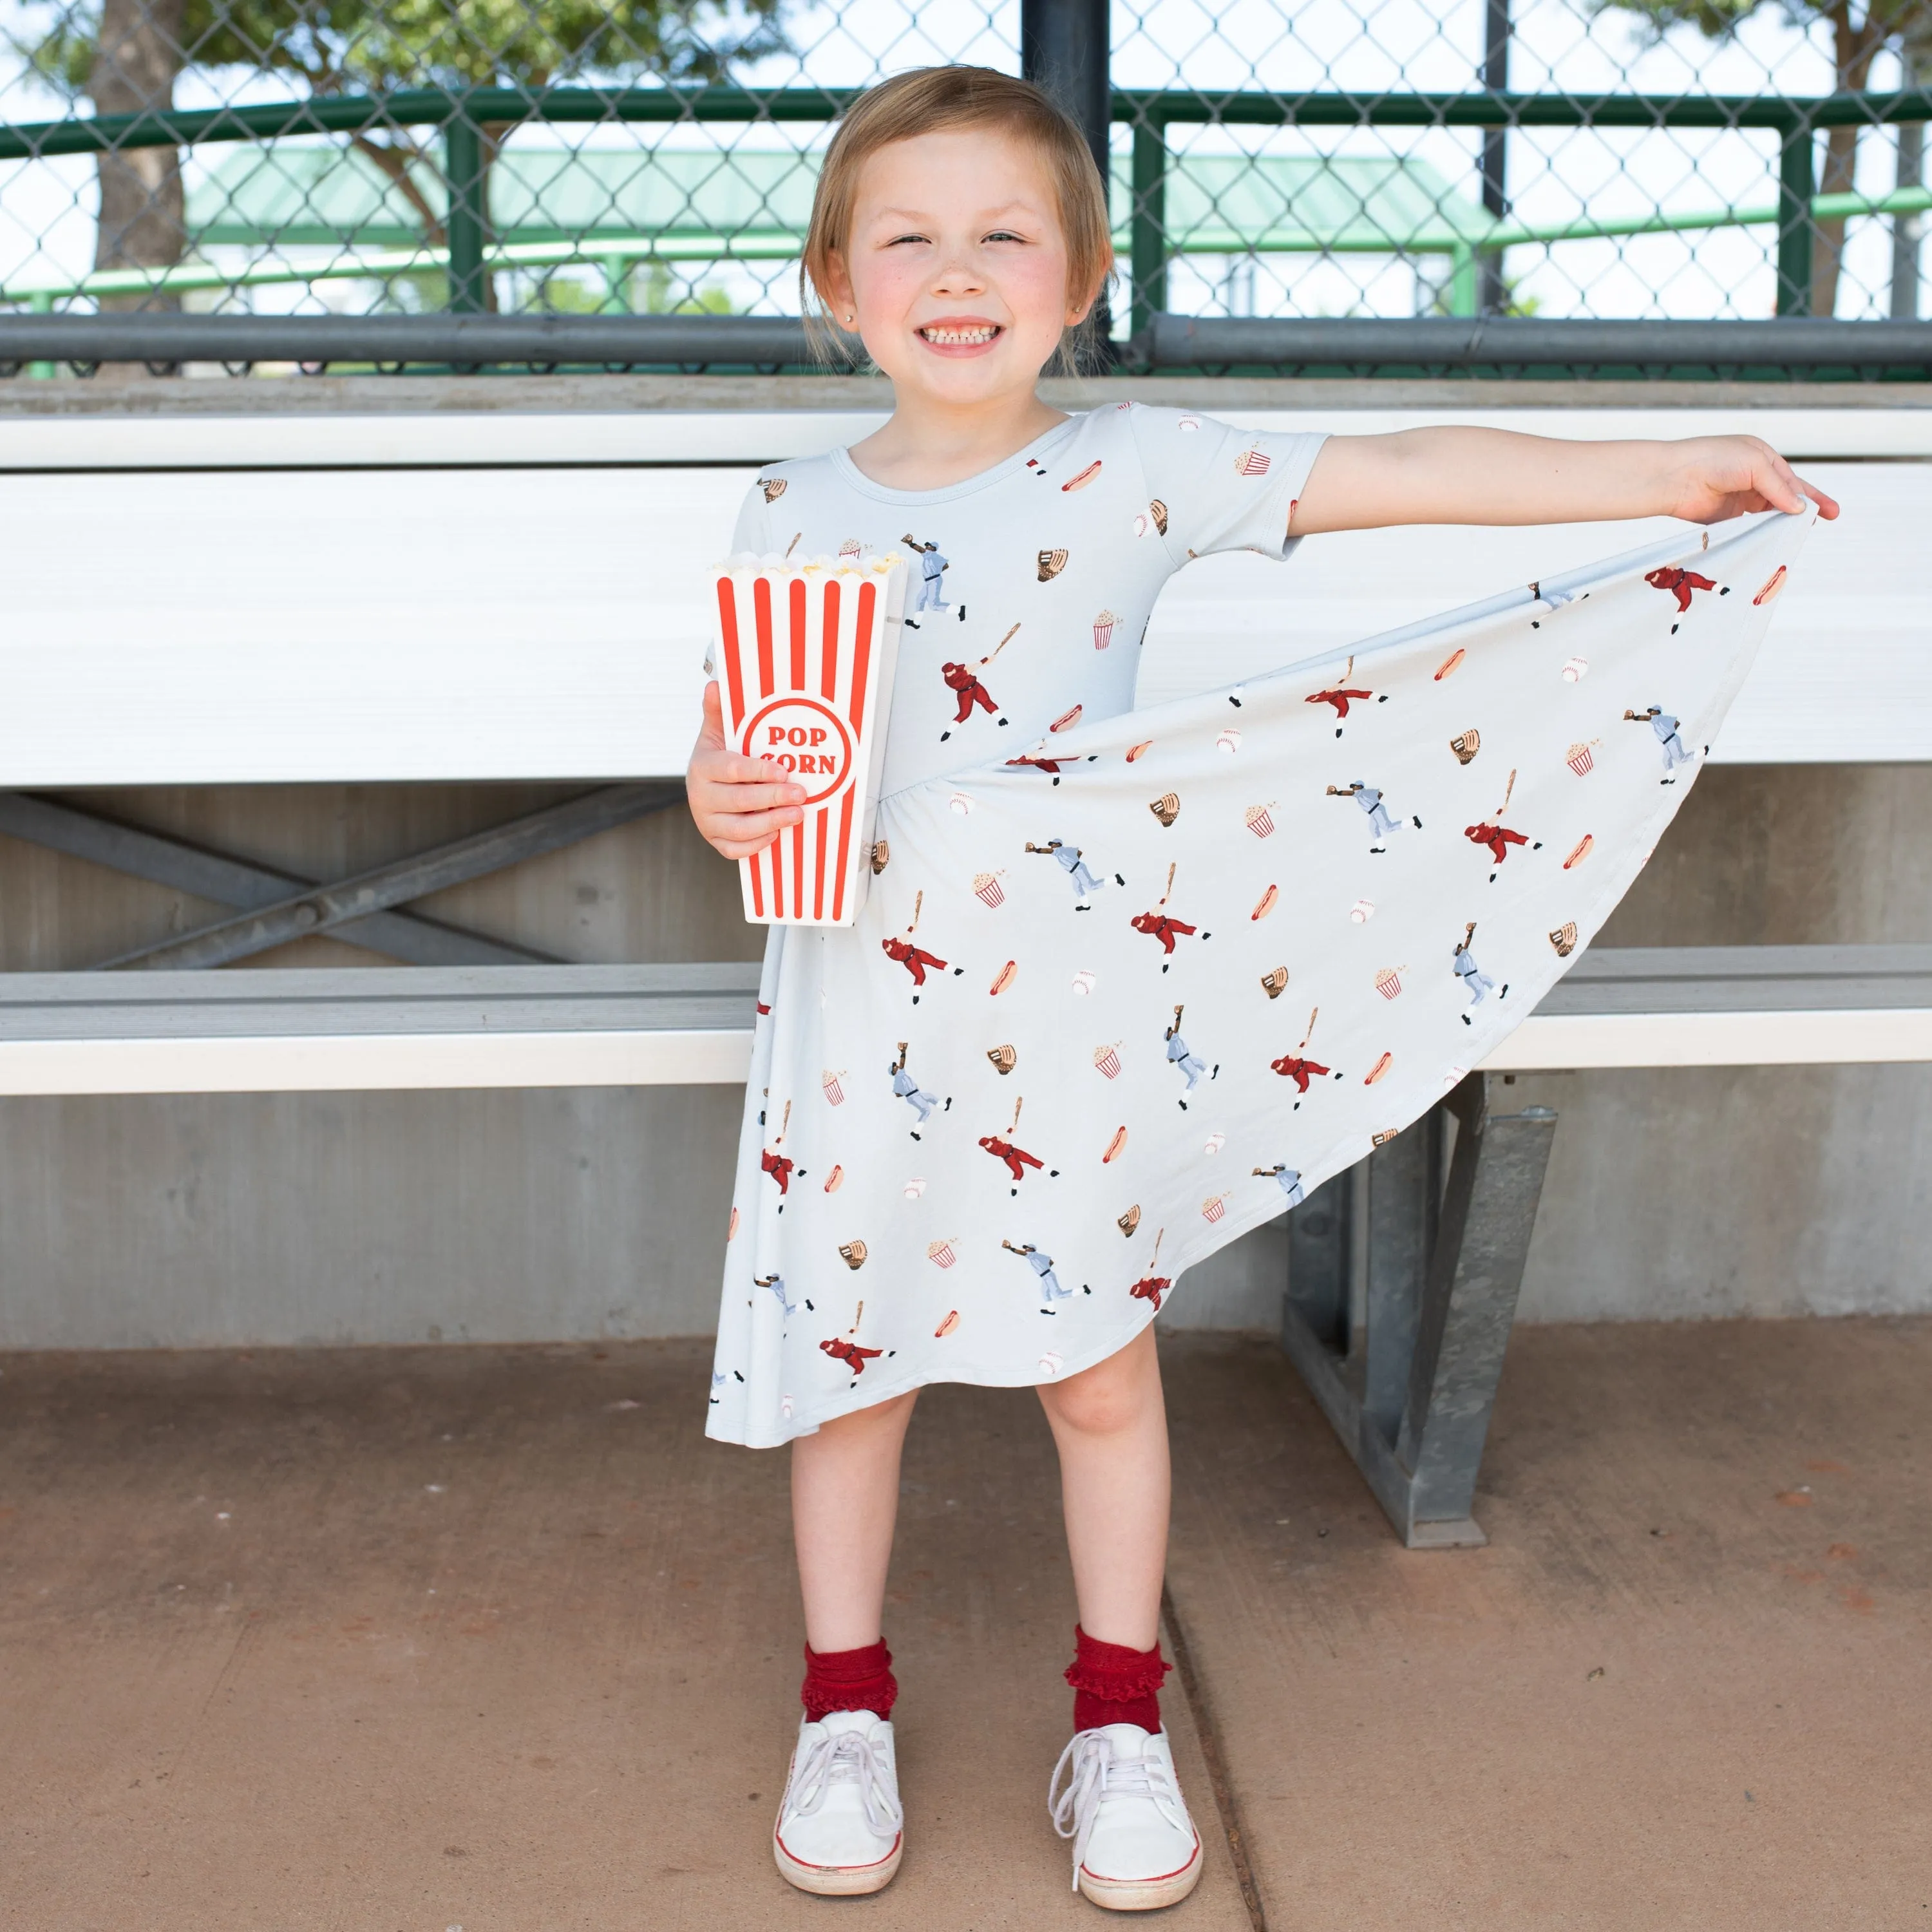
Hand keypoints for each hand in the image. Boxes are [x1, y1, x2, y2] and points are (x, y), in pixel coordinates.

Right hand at [686, 680, 805, 860]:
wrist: (703, 786)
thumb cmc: (718, 758)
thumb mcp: (716, 733)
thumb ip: (718, 711)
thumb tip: (716, 684)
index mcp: (702, 767)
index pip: (732, 770)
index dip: (759, 772)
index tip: (784, 771)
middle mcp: (700, 797)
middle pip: (739, 801)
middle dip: (773, 798)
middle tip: (801, 794)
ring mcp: (707, 822)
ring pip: (739, 829)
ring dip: (771, 822)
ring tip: (797, 814)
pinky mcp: (714, 840)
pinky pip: (734, 850)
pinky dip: (757, 844)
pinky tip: (776, 833)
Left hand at [1662, 435, 1839, 524]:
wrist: (1675, 478)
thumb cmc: (1712, 459)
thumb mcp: (1755, 465)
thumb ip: (1778, 488)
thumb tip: (1799, 508)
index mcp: (1761, 458)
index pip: (1792, 480)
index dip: (1812, 496)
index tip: (1830, 512)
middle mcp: (1751, 477)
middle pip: (1783, 498)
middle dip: (1802, 510)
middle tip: (1822, 522)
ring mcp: (1738, 497)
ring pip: (1767, 513)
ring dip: (1781, 523)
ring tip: (1797, 534)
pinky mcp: (1725, 516)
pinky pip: (1748, 526)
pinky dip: (1760, 532)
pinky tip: (1771, 540)